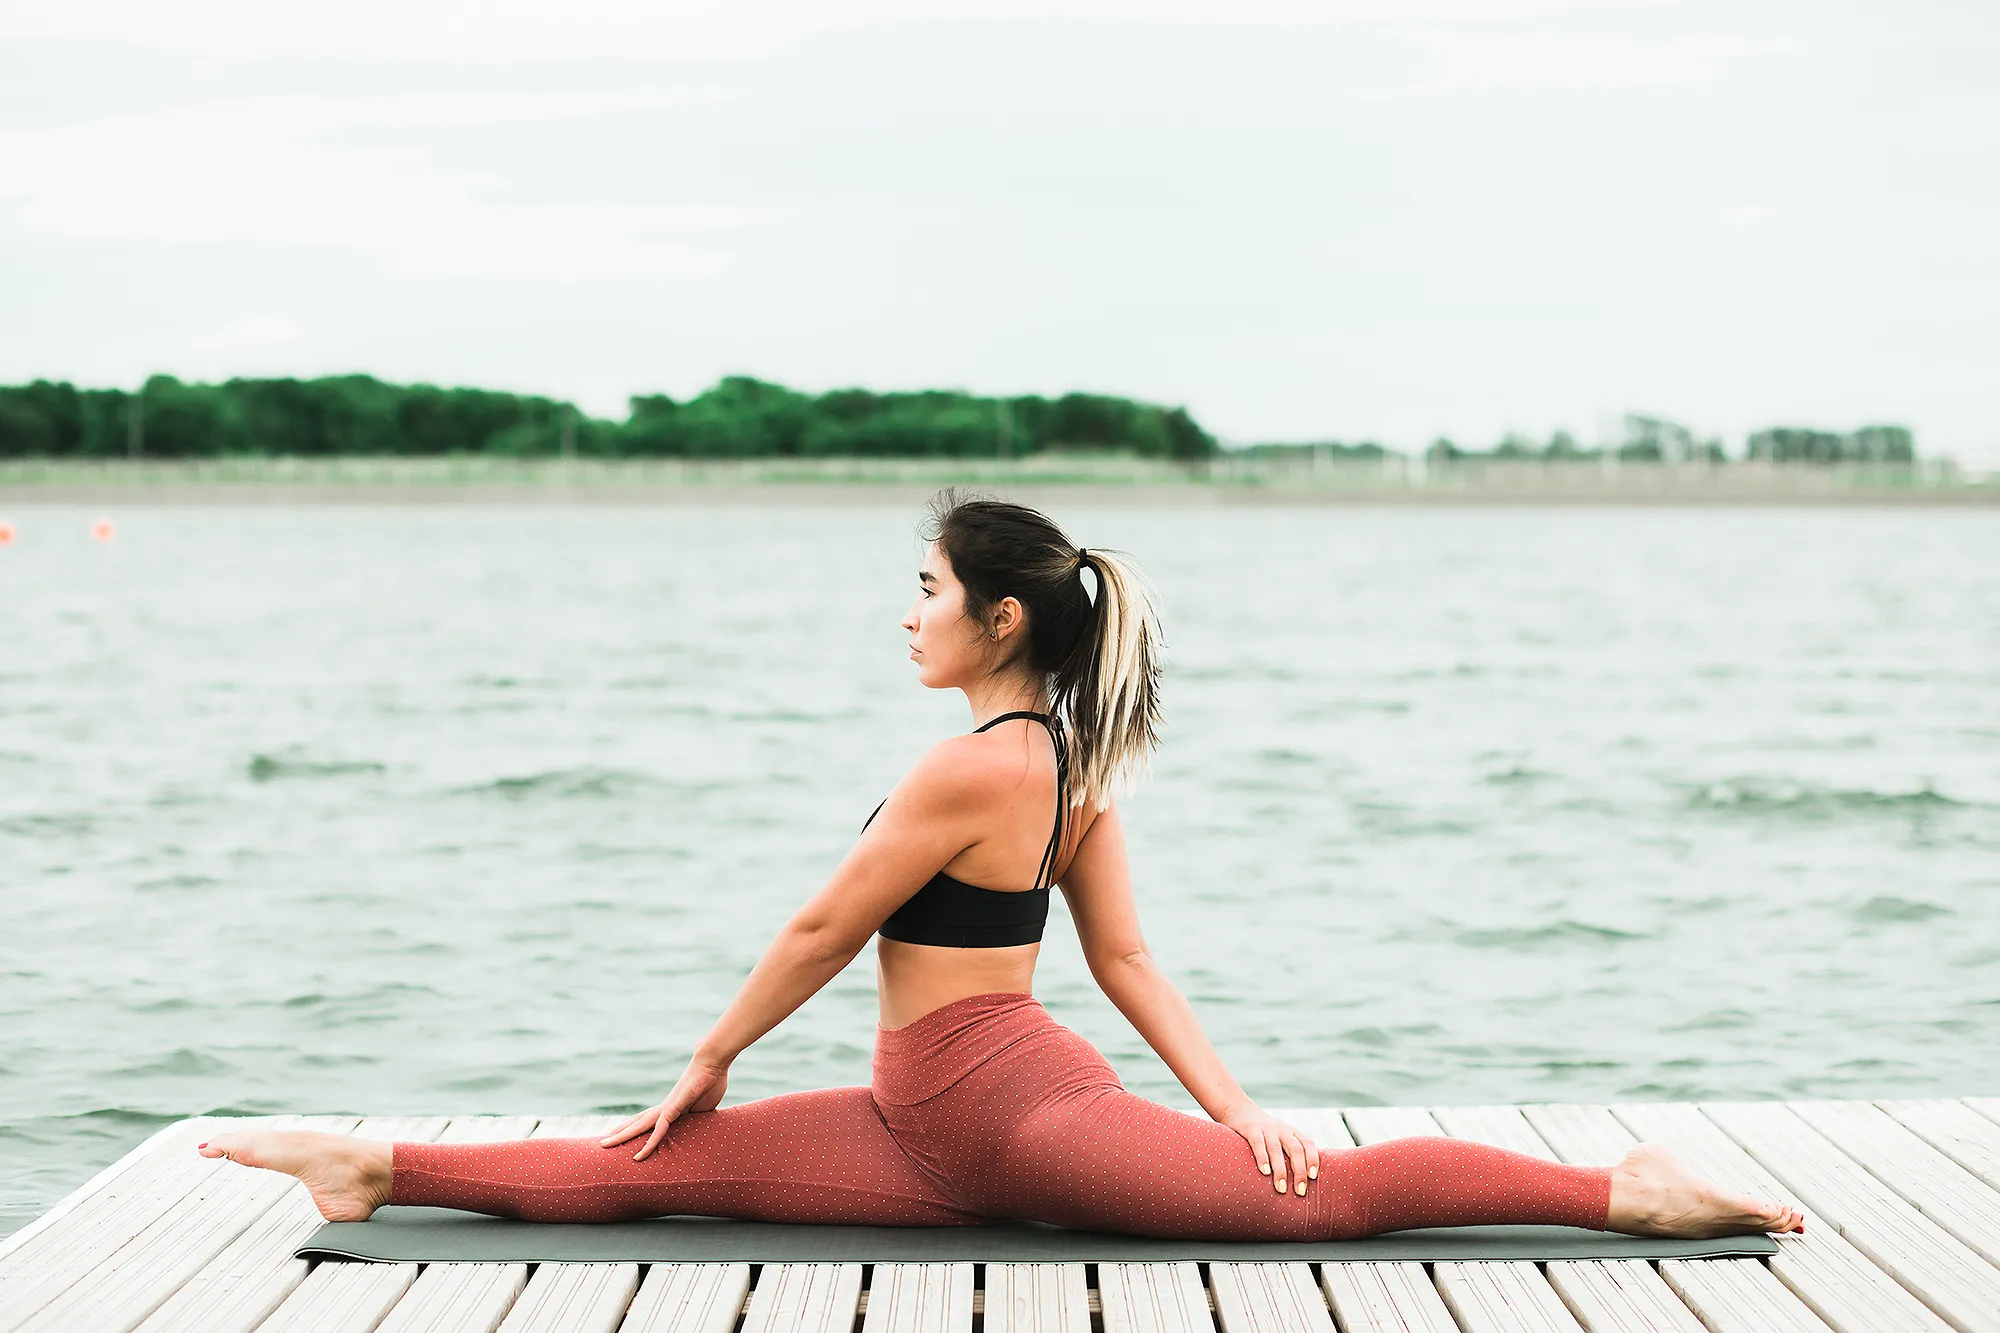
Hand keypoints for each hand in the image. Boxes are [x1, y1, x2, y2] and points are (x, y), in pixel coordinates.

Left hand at [599, 1056, 730, 1160]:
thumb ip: (699, 1117)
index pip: (647, 1121)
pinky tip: (639, 1155)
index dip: (634, 1128)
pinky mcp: (673, 1109)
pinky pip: (658, 1131)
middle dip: (619, 1132)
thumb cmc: (711, 1081)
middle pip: (636, 1122)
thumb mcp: (705, 1108)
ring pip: (639, 1126)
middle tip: (602, 1142)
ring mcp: (667, 1108)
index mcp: (672, 1108)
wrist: (712, 1064)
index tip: (623, 1136)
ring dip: (622, 1136)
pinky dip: (649, 1144)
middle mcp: (664, 1108)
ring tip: (604, 1144)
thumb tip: (702, 1125)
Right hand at [1219, 1106, 1319, 1196]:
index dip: (1313, 1160)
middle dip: (1299, 1172)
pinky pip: (1258, 1143)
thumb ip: (1289, 1152)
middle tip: (1300, 1191)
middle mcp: (1282, 1130)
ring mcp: (1266, 1129)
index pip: (1308, 1144)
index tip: (1313, 1177)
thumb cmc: (1263, 1131)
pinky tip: (1265, 1172)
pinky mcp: (1250, 1129)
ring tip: (1281, 1188)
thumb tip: (1301, 1181)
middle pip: (1295, 1150)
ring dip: (1280, 1171)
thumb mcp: (1280, 1137)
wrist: (1238, 1108)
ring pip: (1277, 1150)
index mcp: (1292, 1132)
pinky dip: (1262, 1158)